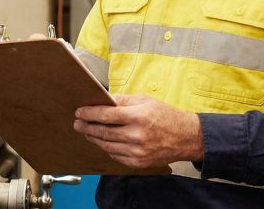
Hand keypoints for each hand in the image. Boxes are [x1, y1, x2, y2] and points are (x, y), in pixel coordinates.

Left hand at [73, 94, 202, 167]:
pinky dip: (107, 149)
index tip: (80, 112)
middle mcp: (136, 135)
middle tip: (78, 123)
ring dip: (94, 139)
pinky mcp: (139, 163)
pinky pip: (117, 156)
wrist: (186, 137)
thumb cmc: (166, 116)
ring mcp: (137, 152)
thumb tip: (105, 100)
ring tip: (87, 132)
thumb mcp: (146, 101)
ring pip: (107, 146)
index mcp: (138, 117)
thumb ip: (124, 100)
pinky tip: (103, 143)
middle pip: (104, 132)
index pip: (107, 115)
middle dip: (87, 127)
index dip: (90, 113)